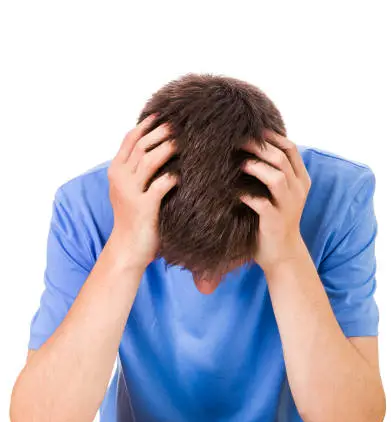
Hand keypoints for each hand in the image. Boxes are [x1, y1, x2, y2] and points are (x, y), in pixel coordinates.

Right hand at [107, 114, 177, 270]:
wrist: (127, 250)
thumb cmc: (134, 219)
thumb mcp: (130, 191)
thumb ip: (138, 170)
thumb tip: (159, 146)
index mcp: (115, 171)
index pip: (129, 139)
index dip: (147, 125)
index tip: (163, 114)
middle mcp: (120, 179)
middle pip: (141, 145)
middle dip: (160, 131)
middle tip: (179, 123)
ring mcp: (130, 192)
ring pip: (149, 160)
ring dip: (167, 148)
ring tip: (184, 141)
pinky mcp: (143, 207)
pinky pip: (161, 184)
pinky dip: (174, 176)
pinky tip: (185, 173)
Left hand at [239, 131, 311, 274]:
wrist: (282, 255)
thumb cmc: (274, 220)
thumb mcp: (279, 193)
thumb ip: (272, 172)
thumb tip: (250, 146)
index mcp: (300, 180)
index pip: (290, 148)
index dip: (270, 136)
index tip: (250, 129)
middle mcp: (297, 190)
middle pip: (281, 157)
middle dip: (259, 146)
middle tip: (238, 141)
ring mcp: (288, 206)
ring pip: (276, 177)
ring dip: (256, 167)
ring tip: (238, 163)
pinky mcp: (274, 221)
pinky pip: (262, 203)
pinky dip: (246, 195)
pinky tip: (234, 193)